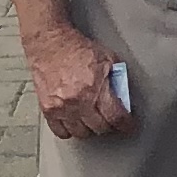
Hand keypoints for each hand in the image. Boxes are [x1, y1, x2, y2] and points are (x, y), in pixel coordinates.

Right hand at [28, 22, 130, 140]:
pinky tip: (75, 122)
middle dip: (109, 126)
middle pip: (99, 128)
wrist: (50, 43)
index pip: (115, 117)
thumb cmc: (78, 48)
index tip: (128, 126)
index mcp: (95, 88)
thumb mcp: (107, 59)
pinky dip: (70, 130)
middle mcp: (78, 101)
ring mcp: (61, 107)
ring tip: (93, 120)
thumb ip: (117, 79)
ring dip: (90, 129)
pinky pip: (61, 132)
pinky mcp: (47, 109)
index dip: (126, 124)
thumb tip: (123, 97)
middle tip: (110, 120)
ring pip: (81, 133)